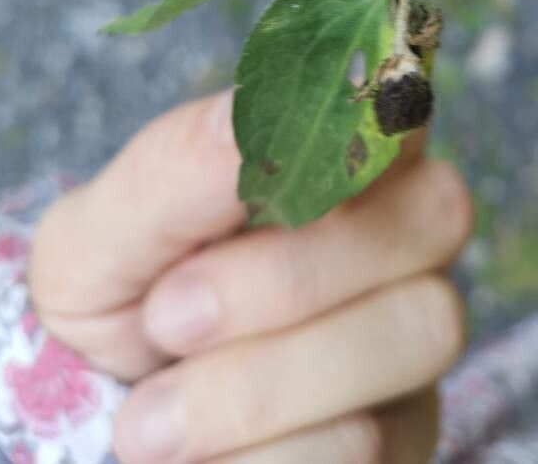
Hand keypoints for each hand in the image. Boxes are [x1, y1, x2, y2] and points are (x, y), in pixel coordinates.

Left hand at [29, 90, 471, 462]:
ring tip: (151, 420)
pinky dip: (258, 457)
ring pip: (415, 331)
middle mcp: (404, 233)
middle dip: (285, 277)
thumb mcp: (106, 232)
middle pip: (432, 217)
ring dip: (258, 388)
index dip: (348, 141)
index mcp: (341, 155)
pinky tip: (199, 456)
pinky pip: (370, 441)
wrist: (105, 410)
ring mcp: (415, 332)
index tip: (246, 194)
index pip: (403, 108)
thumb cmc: (115, 297)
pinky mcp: (411, 427)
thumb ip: (177, 169)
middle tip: (168, 318)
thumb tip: (246, 116)